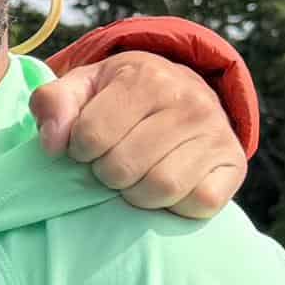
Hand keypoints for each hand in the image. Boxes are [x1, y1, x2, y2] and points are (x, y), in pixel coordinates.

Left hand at [31, 49, 244, 220]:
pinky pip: (197, 203)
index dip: (80, 150)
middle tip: (114, 163)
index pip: (90, 136)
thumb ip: (54, 104)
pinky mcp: (233, 164)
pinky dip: (176, 206)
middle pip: (122, 167)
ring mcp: (215, 133)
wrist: (186, 92)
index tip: (89, 146)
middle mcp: (188, 101)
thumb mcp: (85, 87)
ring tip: (138, 177)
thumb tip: (52, 144)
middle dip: (107, 174)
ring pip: (159, 188)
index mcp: (146, 77)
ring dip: (137, 194)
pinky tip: (170, 189)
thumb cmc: (123, 95)